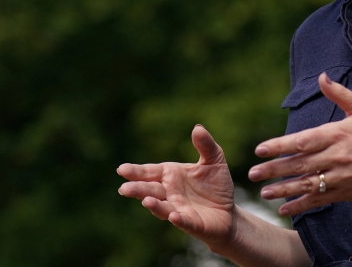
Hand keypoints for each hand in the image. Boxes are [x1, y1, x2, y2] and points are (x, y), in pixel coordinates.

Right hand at [118, 125, 236, 246]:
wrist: (229, 212)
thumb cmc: (216, 185)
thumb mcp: (214, 160)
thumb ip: (205, 145)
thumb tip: (197, 127)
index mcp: (171, 175)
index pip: (150, 172)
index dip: (136, 171)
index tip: (122, 169)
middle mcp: (170, 193)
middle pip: (151, 190)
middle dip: (138, 190)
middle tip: (124, 189)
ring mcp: (179, 209)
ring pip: (163, 208)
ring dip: (154, 205)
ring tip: (146, 201)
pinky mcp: (192, 223)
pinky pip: (184, 221)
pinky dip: (178, 219)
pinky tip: (173, 216)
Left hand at [248, 73, 351, 215]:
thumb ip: (340, 94)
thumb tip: (322, 76)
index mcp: (337, 134)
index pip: (303, 141)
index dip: (280, 145)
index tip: (261, 149)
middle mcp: (335, 157)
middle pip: (299, 165)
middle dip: (274, 170)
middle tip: (253, 174)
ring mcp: (339, 177)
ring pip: (306, 185)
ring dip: (283, 189)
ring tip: (263, 192)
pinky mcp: (343, 193)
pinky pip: (318, 201)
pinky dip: (300, 206)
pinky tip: (284, 209)